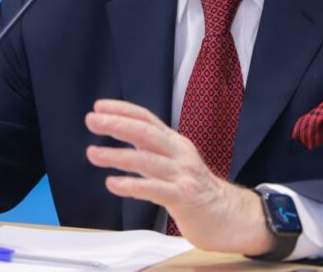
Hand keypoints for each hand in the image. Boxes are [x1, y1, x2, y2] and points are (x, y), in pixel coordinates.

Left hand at [85, 99, 272, 254]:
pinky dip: (132, 185)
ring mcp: (183, 175)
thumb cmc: (196, 191)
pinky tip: (113, 183)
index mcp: (175, 143)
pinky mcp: (185, 198)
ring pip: (147, 160)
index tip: (99, 106)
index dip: (123, 110)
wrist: (229, 216)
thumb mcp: (174, 163)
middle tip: (92, 120)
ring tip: (93, 153)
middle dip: (117, 124)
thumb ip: (150, 151)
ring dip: (117, 155)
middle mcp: (180, 154)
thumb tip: (122, 135)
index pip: (147, 119)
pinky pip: (155, 189)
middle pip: (146, 133)